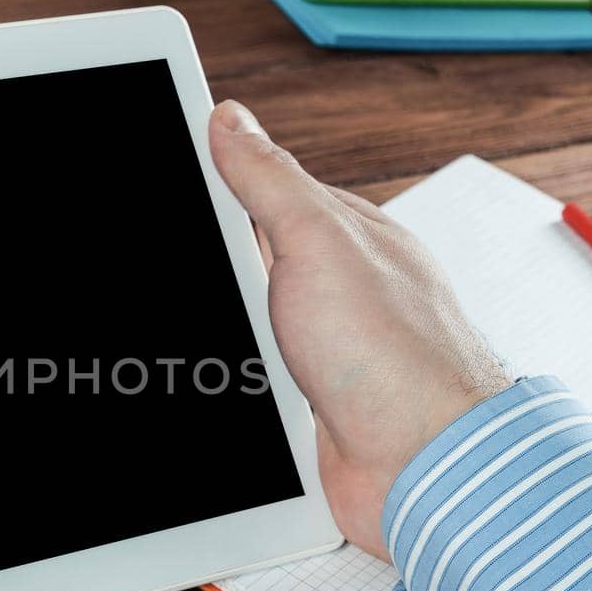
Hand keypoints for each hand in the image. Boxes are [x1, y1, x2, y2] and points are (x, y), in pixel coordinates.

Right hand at [209, 101, 509, 559]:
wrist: (422, 469)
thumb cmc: (394, 357)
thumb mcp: (319, 242)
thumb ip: (271, 181)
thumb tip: (231, 120)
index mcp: (347, 236)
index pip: (266, 192)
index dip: (215, 187)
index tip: (168, 184)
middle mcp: (341, 290)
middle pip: (250, 261)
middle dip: (214, 271)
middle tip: (183, 277)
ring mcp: (329, 350)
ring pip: (249, 325)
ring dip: (227, 336)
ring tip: (207, 340)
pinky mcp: (314, 406)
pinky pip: (257, 383)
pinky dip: (238, 387)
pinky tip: (224, 386)